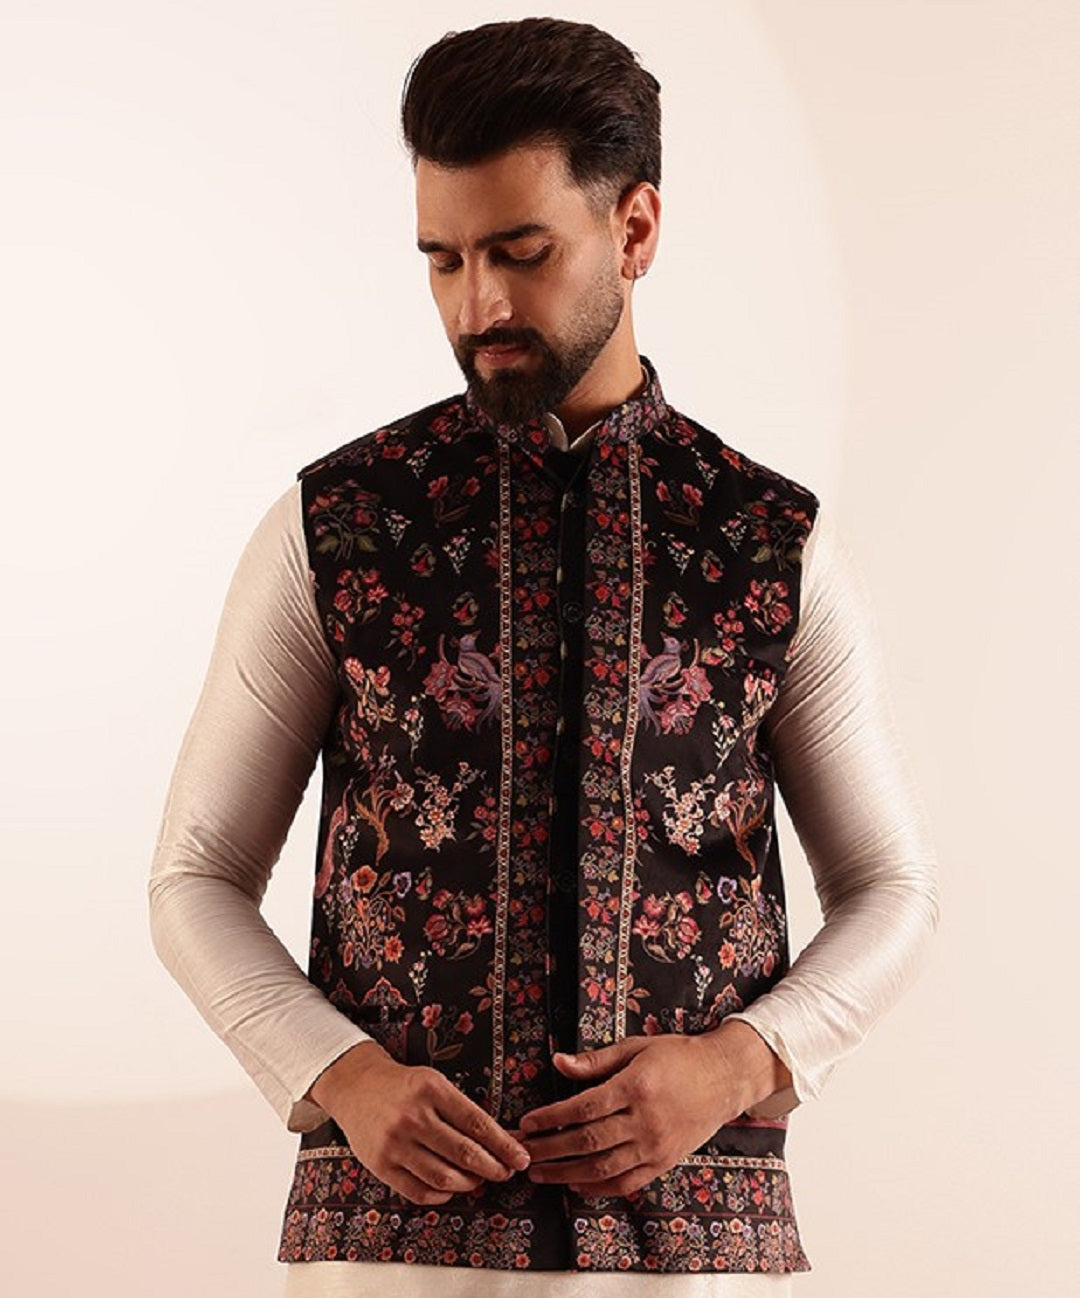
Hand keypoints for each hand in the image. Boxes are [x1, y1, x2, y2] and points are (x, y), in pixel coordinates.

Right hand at [309, 1040, 531, 1204]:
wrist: (356, 1086)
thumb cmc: (404, 1085)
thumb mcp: (435, 1084)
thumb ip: (463, 1111)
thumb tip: (502, 1140)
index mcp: (431, 1089)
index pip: (477, 1123)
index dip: (503, 1145)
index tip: (520, 1157)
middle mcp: (413, 1117)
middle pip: (464, 1153)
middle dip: (493, 1167)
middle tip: (506, 1173)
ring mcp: (395, 1143)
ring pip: (443, 1177)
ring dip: (469, 1183)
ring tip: (480, 1179)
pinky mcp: (381, 1165)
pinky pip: (419, 1191)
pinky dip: (442, 1194)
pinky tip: (453, 1187)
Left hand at [516, 1025, 770, 1197]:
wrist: (724, 1078)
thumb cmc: (677, 1056)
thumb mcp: (636, 1047)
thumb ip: (596, 1060)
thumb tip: (558, 1062)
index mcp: (636, 1087)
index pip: (584, 1108)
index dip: (552, 1118)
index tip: (527, 1123)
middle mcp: (645, 1120)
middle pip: (588, 1141)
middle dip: (550, 1150)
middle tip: (522, 1153)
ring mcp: (656, 1146)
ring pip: (603, 1168)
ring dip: (566, 1174)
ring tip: (539, 1174)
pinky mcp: (664, 1162)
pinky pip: (626, 1182)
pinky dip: (598, 1187)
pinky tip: (575, 1185)